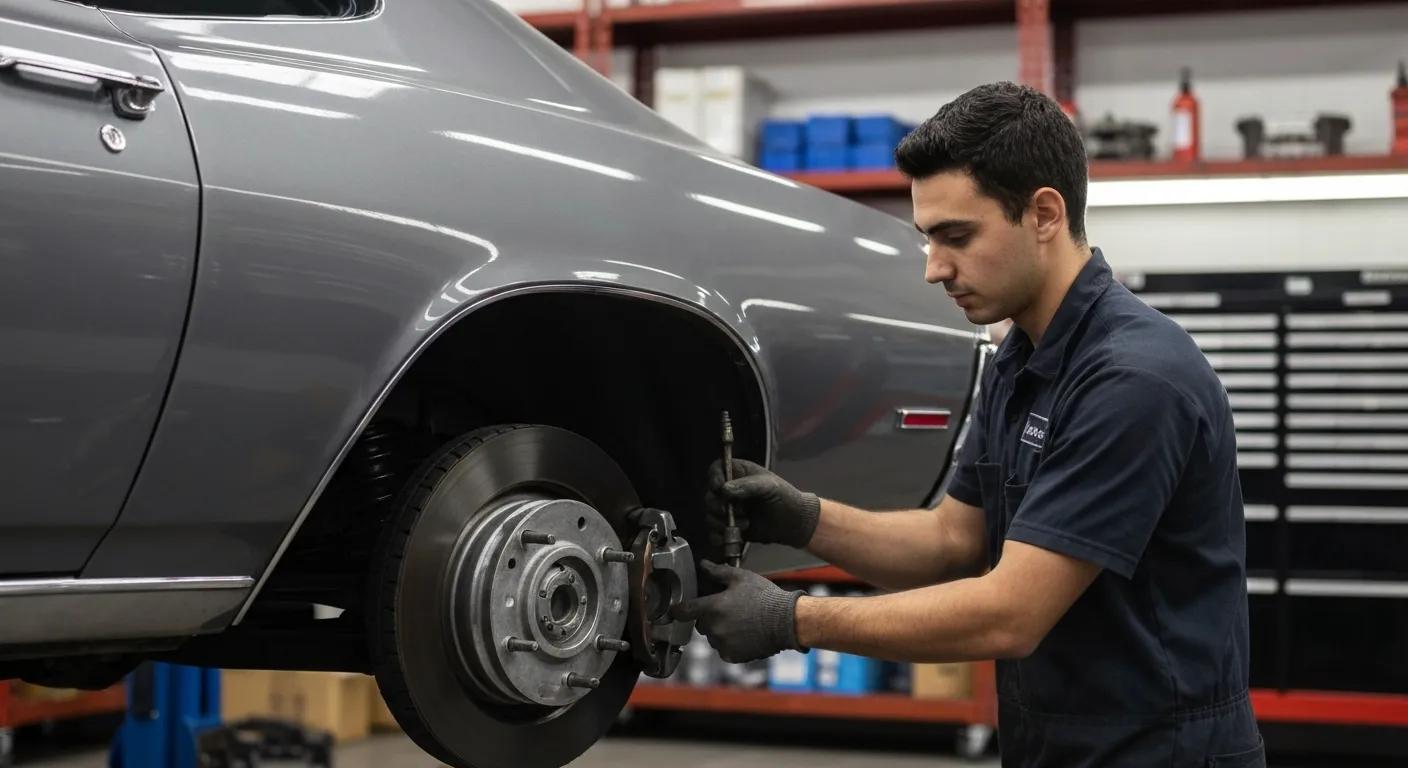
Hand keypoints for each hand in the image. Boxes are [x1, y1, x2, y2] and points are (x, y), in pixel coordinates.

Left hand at [670, 560, 803, 662]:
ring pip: (713, 637)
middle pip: (700, 624)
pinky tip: (744, 634)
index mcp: (712, 607)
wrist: (786, 621)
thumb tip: (704, 564)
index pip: (682, 611)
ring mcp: (722, 644)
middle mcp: (714, 628)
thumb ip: (718, 572)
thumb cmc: (765, 598)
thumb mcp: (741, 578)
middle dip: (709, 618)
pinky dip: (730, 644)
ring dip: (720, 631)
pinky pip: (724, 649)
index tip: (678, 608)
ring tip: (739, 622)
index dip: (678, 609)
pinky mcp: (732, 655)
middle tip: (727, 610)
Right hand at [706, 459, 819, 549]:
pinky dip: (720, 536)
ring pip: (710, 515)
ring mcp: (728, 510)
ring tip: (745, 524)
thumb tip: (724, 489)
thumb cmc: (785, 497)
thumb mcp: (769, 486)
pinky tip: (734, 537)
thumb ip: (747, 486)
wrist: (794, 523)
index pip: (717, 470)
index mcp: (739, 473)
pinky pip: (715, 532)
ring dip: (723, 523)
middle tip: (739, 511)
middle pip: (710, 495)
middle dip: (720, 506)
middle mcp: (730, 490)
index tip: (719, 488)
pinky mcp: (729, 527)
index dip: (714, 478)